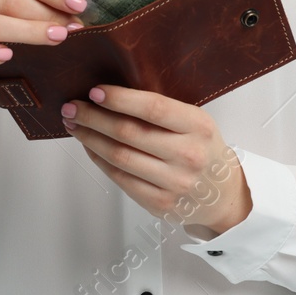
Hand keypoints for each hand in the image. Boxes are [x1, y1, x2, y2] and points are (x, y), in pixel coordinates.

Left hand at [61, 85, 252, 236]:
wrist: (222, 195)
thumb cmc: (203, 149)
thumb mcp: (195, 121)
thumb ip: (162, 110)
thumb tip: (111, 93)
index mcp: (198, 126)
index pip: (153, 109)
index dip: (120, 99)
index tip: (95, 91)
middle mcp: (188, 155)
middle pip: (129, 133)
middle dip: (94, 117)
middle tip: (73, 107)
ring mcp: (174, 183)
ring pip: (120, 157)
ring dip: (90, 138)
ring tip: (75, 124)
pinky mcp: (159, 204)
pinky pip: (120, 178)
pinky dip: (99, 160)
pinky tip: (90, 146)